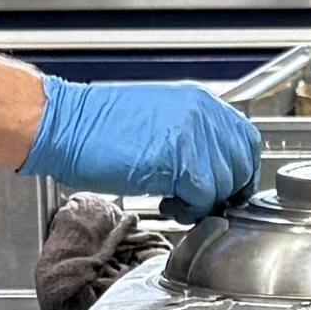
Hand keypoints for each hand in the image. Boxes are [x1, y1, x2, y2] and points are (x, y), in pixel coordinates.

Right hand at [19, 72, 265, 214]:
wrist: (64, 124)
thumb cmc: (99, 127)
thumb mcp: (158, 121)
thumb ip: (192, 138)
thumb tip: (215, 171)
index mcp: (200, 101)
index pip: (246, 140)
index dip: (240, 171)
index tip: (226, 189)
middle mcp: (201, 113)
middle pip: (240, 165)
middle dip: (222, 192)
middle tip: (194, 200)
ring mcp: (190, 134)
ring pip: (223, 184)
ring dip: (201, 203)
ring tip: (173, 200)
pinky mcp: (175, 158)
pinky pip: (202, 196)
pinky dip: (187, 208)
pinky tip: (164, 201)